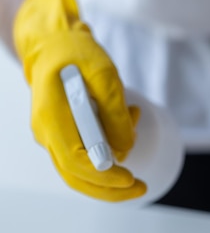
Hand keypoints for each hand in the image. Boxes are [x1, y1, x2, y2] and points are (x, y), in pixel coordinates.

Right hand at [13, 0, 145, 200]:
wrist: (52, 44)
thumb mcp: (103, 73)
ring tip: (134, 130)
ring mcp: (52, 137)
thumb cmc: (74, 53)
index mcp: (50, 117)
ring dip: (112, 169)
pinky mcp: (62, 136)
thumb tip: (125, 147)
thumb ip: (114, 111)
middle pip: (75, 176)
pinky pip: (84, 155)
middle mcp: (46, 133)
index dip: (104, 176)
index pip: (75, 161)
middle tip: (140, 187)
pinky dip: (109, 150)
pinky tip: (126, 125)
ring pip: (80, 172)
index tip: (130, 178)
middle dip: (110, 188)